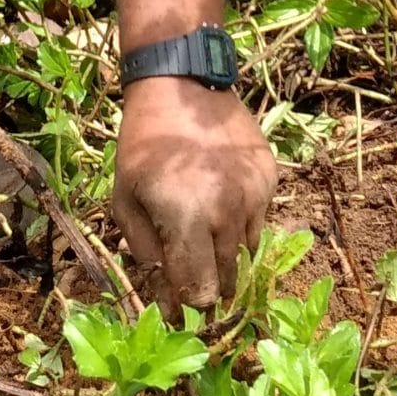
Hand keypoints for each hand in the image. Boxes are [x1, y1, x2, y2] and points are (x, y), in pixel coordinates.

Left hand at [109, 77, 277, 312]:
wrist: (183, 86)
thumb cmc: (144, 143)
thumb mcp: (126, 199)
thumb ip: (146, 253)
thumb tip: (167, 296)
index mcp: (188, 220)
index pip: (200, 292)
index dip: (188, 307)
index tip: (178, 309)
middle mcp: (228, 213)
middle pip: (228, 281)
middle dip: (209, 288)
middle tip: (192, 278)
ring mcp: (255, 196)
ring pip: (246, 254)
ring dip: (225, 256)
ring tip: (203, 234)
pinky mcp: (270, 181)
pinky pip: (258, 222)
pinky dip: (240, 224)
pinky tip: (220, 201)